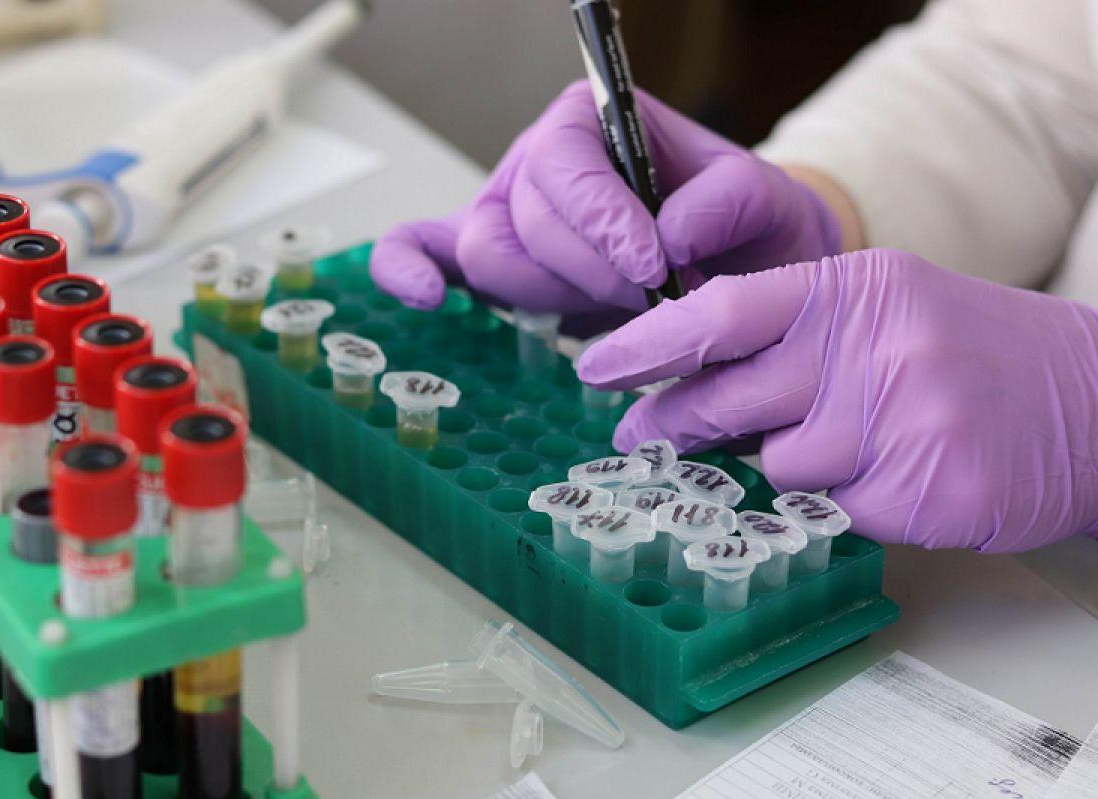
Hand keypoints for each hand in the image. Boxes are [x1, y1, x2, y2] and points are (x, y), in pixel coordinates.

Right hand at [370, 81, 840, 318]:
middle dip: (590, 270)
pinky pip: (423, 251)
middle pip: (523, 218)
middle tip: (652, 294)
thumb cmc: (741, 227)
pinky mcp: (492, 265)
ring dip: (555, 294)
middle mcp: (537, 164)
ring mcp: (507, 214)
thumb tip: (668, 234)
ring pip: (490, 257)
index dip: (601, 217)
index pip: (562, 162)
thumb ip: (727, 200)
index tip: (654, 264)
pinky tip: (427, 298)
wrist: (738, 271)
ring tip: (617, 305)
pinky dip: (408, 269)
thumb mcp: (761, 200)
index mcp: (589, 123)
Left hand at [577, 249, 1097, 551]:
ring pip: (781, 465)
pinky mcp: (926, 490)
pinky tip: (894, 474)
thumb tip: (693, 382)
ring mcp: (903, 422)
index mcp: (854, 290)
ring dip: (792, 464)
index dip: (648, 342)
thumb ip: (792, 338)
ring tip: (852, 443)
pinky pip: (836, 509)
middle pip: (730, 397)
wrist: (1095, 400)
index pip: (722, 311)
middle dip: (674, 421)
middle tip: (639, 436)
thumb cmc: (971, 351)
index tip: (596, 365)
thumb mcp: (884, 309)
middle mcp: (873, 349)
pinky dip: (847, 499)